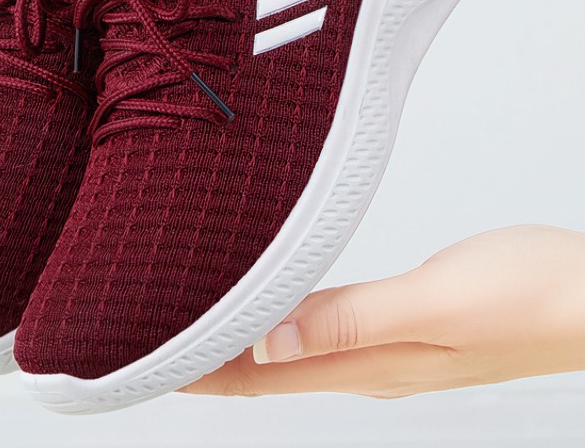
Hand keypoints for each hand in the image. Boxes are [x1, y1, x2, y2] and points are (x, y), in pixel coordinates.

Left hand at [181, 226, 584, 397]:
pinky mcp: (402, 321)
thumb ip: (353, 323)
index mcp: (368, 362)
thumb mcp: (438, 305)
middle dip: (207, 361)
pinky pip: (323, 329)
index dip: (202, 373)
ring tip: (194, 328)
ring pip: (291, 351)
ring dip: (241, 344)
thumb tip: (270, 345)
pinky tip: (274, 311)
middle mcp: (368, 362)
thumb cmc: (528, 296)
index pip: (262, 377)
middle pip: (266, 370)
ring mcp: (386, 345)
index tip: (144, 362)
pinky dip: (283, 324)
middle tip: (148, 342)